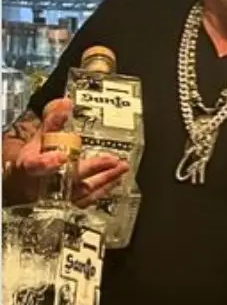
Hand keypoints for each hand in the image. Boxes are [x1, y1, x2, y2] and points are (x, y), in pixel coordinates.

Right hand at [6, 99, 129, 207]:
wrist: (27, 184)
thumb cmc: (33, 159)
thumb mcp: (37, 139)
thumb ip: (52, 122)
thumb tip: (65, 102)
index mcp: (30, 165)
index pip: (36, 165)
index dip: (48, 162)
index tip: (61, 157)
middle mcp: (44, 183)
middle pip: (67, 177)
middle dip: (91, 168)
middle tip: (111, 160)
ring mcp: (58, 195)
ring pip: (82, 190)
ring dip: (104, 178)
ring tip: (121, 167)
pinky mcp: (70, 202)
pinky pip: (88, 199)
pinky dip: (104, 189)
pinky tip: (116, 179)